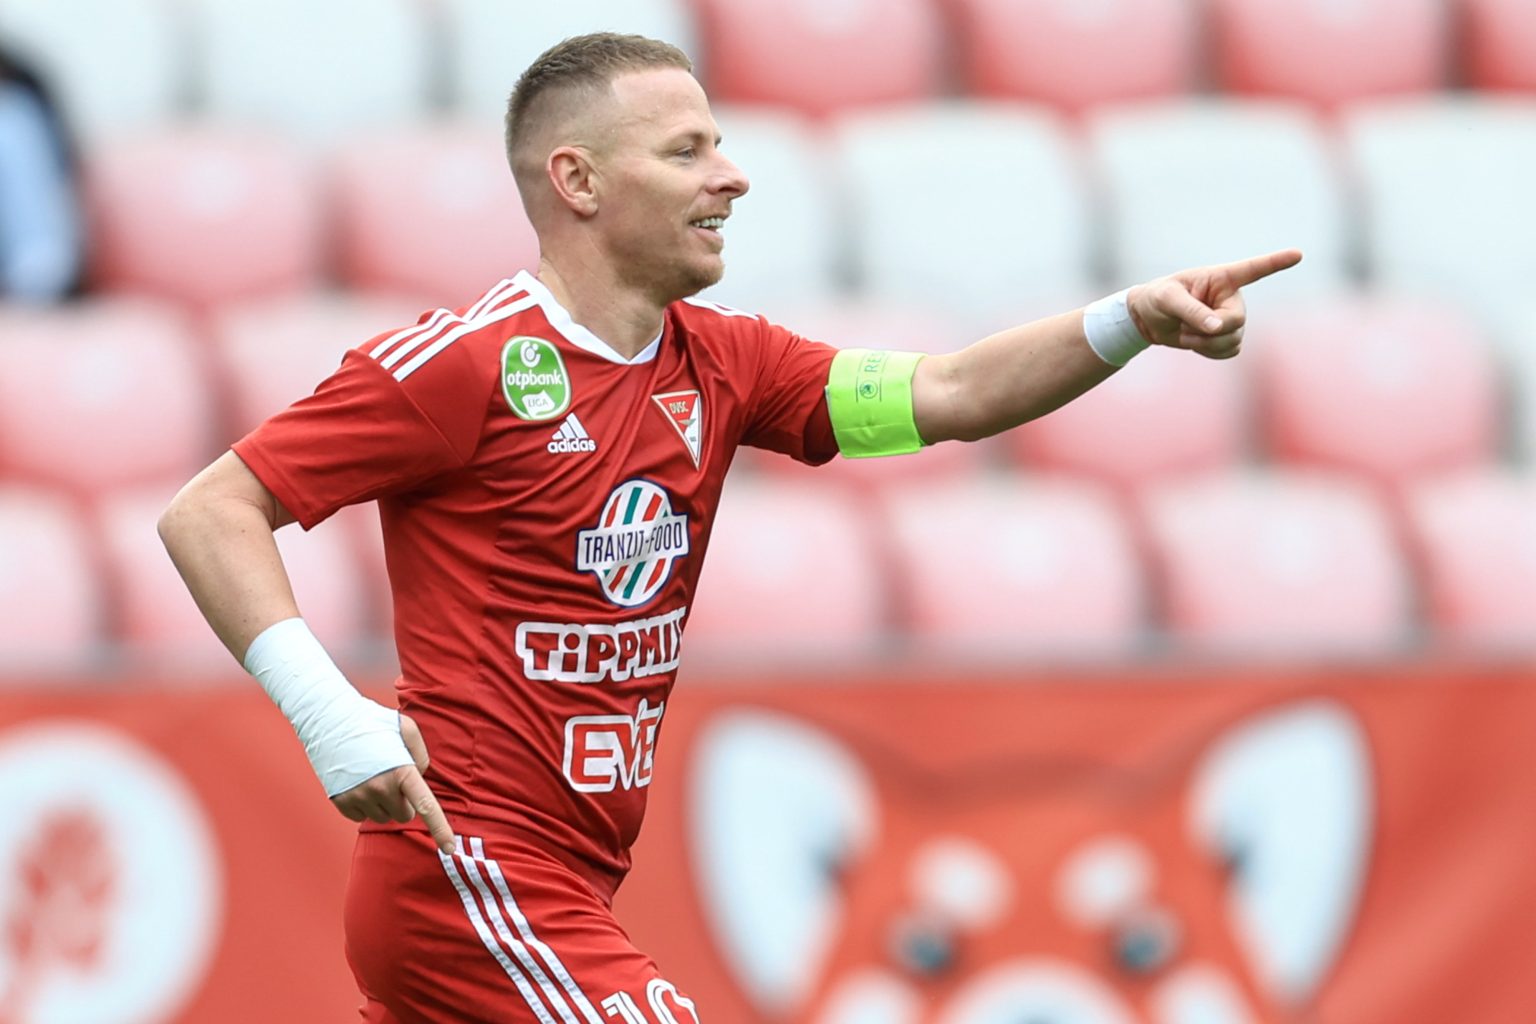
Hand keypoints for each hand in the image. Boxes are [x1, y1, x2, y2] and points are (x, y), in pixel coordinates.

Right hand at [330, 713, 454, 854]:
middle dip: (404, 802)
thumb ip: (420, 755)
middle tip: (392, 778)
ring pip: (383, 817)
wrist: (329, 720)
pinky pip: (361, 817)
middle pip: (404, 814)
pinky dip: (364, 806)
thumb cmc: (371, 721)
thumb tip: (420, 778)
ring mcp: (359, 797)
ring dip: (383, 803)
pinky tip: (358, 783)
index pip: (426, 807)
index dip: (440, 829)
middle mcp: (381, 788)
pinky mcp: (341, 802)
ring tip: (373, 776)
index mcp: (402, 771)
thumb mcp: (405, 728)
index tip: (450, 848)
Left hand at [1126, 249, 1302, 359]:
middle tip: (1185, 329)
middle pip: (1237, 321)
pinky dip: (1210, 353)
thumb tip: (1217, 327)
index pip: (1252, 269)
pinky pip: (1229, 352)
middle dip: (1210, 332)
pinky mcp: (1226, 336)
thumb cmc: (1157, 299)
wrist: (1148, 319)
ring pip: (1233, 340)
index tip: (1298, 254)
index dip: (1275, 262)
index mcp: (1220, 278)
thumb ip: (1192, 311)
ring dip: (1206, 345)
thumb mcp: (1167, 299)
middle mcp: (1231, 297)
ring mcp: (1231, 318)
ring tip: (1185, 334)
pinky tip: (1195, 343)